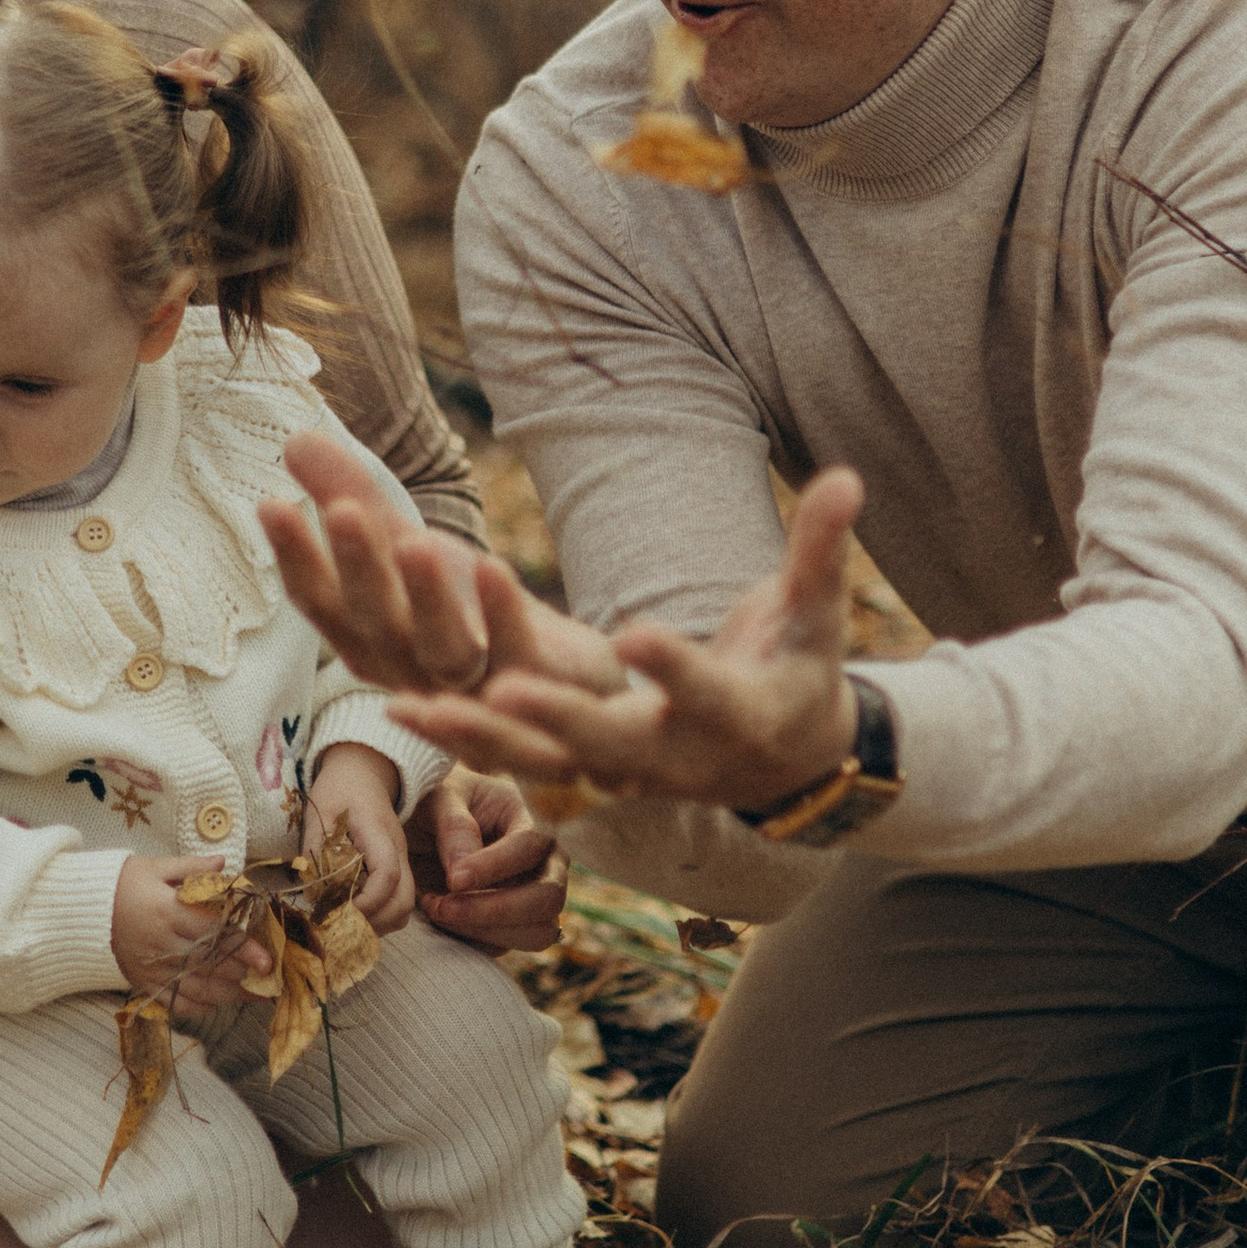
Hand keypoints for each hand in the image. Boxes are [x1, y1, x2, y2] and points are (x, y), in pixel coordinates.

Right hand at [110, 856, 271, 1013]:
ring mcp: (151, 967)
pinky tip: (217, 1001)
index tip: (267, 960)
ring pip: (197, 989)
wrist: (82, 910)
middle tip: (266, 976)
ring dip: (228, 994)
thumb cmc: (122, 884)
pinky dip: (199, 1006)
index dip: (243, 947)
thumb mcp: (155, 867)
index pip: (213, 932)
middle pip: (210, 964)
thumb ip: (192, 866)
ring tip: (252, 993)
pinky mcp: (143, 982)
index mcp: (167, 910)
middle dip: (242, 972)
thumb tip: (224, 863)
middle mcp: (160, 943)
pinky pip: (175, 1002)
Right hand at [261, 436, 625, 703]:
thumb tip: (294, 440)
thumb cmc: (469, 612)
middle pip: (377, 625)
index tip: (270, 503)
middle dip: (359, 569)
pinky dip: (502, 617)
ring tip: (415, 542)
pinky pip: (515, 653)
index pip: (322, 602)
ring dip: (426, 601)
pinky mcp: (533, 685)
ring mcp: (472, 686)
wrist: (561, 680)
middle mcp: (410, 669)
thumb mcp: (405, 547)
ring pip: (443, 651)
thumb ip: (351, 498)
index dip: (296, 559)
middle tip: (342, 510)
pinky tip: (493, 567)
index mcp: (369, 639)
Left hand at [303, 746, 413, 930]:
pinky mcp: (397, 870)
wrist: (363, 772)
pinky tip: (354, 912)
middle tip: (339, 924)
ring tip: (345, 922)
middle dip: (374, 922)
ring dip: (378, 924)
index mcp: (379, 832)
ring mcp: (401, 862)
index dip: (366, 902)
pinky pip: (398, 903)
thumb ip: (315, 848)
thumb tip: (311, 893)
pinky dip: (380, 917)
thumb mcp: (320, 811)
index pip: (387, 875)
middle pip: (404, 901)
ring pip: (405, 908)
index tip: (337, 911)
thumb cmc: (339, 789)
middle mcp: (398, 851)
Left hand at [390, 469, 865, 817]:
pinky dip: (459, 736)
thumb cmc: (797, 672)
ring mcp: (617, 771)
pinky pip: (509, 756)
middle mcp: (669, 756)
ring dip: (477, 738)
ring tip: (411, 708)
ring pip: (540, 761)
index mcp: (733, 716)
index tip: (637, 636)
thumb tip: (850, 476)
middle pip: (605, 742)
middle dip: (555, 717)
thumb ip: (820, 549)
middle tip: (500, 685)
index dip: (674, 667)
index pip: (703, 693)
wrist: (780, 761)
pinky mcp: (578, 770)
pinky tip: (397, 705)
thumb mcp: (813, 616)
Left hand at [409, 771, 566, 952]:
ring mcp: (534, 898)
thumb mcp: (438, 798)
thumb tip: (464, 876)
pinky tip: (439, 917)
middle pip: (548, 897)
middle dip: (497, 909)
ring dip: (486, 930)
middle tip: (444, 906)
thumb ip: (453, 826)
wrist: (423, 829)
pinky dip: (471, 940)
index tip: (454, 879)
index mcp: (528, 818)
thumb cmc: (436, 804)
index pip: (529, 846)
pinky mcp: (514, 926)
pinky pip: (504, 946)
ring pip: (536, 932)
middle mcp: (544, 862)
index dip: (495, 866)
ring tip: (437, 910)